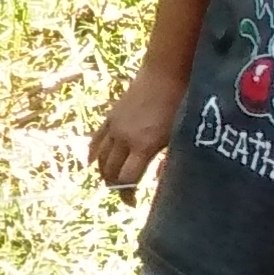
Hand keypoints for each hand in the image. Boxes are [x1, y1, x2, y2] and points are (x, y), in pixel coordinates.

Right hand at [90, 66, 187, 194]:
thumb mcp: (181, 133)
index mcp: (143, 145)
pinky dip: (92, 154)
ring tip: (110, 181)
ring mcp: (115, 127)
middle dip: (114, 186)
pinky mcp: (111, 117)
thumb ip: (170, 158)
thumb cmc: (181, 101)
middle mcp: (124, 138)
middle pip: (110, 170)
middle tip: (123, 194)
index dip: (126, 194)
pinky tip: (92, 162)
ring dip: (103, 172)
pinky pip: (96, 140)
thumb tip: (160, 180)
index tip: (131, 203)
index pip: (126, 178)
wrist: (166, 71)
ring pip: (100, 157)